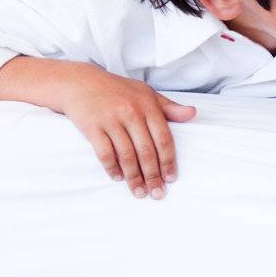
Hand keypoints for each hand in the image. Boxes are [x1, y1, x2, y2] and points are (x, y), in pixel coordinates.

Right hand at [57, 65, 196, 199]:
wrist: (81, 82)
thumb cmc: (119, 90)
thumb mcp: (147, 93)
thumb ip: (169, 107)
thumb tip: (194, 114)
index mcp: (148, 105)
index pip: (163, 138)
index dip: (168, 161)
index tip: (171, 179)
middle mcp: (131, 113)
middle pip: (146, 151)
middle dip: (153, 175)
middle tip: (157, 194)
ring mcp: (111, 120)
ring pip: (126, 155)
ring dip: (134, 177)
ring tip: (139, 192)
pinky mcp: (92, 127)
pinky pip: (104, 153)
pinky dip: (112, 168)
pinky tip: (118, 178)